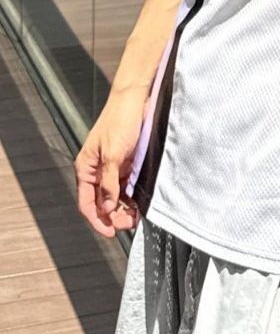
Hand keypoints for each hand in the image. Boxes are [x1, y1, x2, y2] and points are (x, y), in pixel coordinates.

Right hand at [73, 86, 146, 237]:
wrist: (134, 100)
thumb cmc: (120, 121)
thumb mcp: (115, 155)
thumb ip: (109, 183)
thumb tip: (106, 207)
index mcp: (86, 168)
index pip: (87, 203)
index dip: (97, 220)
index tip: (111, 233)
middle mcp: (97, 170)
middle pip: (101, 203)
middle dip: (113, 217)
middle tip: (128, 225)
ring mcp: (111, 168)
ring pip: (114, 197)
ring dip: (123, 209)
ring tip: (136, 216)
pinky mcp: (125, 164)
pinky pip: (125, 187)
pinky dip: (130, 197)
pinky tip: (139, 204)